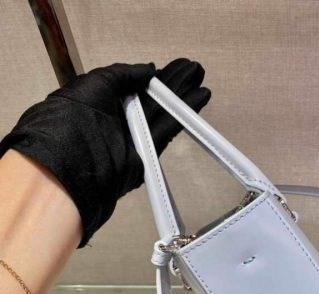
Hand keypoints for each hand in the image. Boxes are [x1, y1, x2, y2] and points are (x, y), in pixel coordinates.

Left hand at [0, 59, 210, 247]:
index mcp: (103, 99)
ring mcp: (134, 137)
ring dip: (184, 99)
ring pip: (164, 113)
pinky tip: (198, 102)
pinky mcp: (147, 154)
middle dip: (175, 84)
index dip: (158, 76)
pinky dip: (183, 117)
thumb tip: (151, 71)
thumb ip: (125, 73)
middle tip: (197, 70)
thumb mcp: (97, 82)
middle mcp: (120, 118)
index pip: (136, 85)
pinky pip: (167, 130)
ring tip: (203, 82)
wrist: (75, 160)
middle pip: (153, 98)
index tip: (179, 67)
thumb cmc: (79, 114)